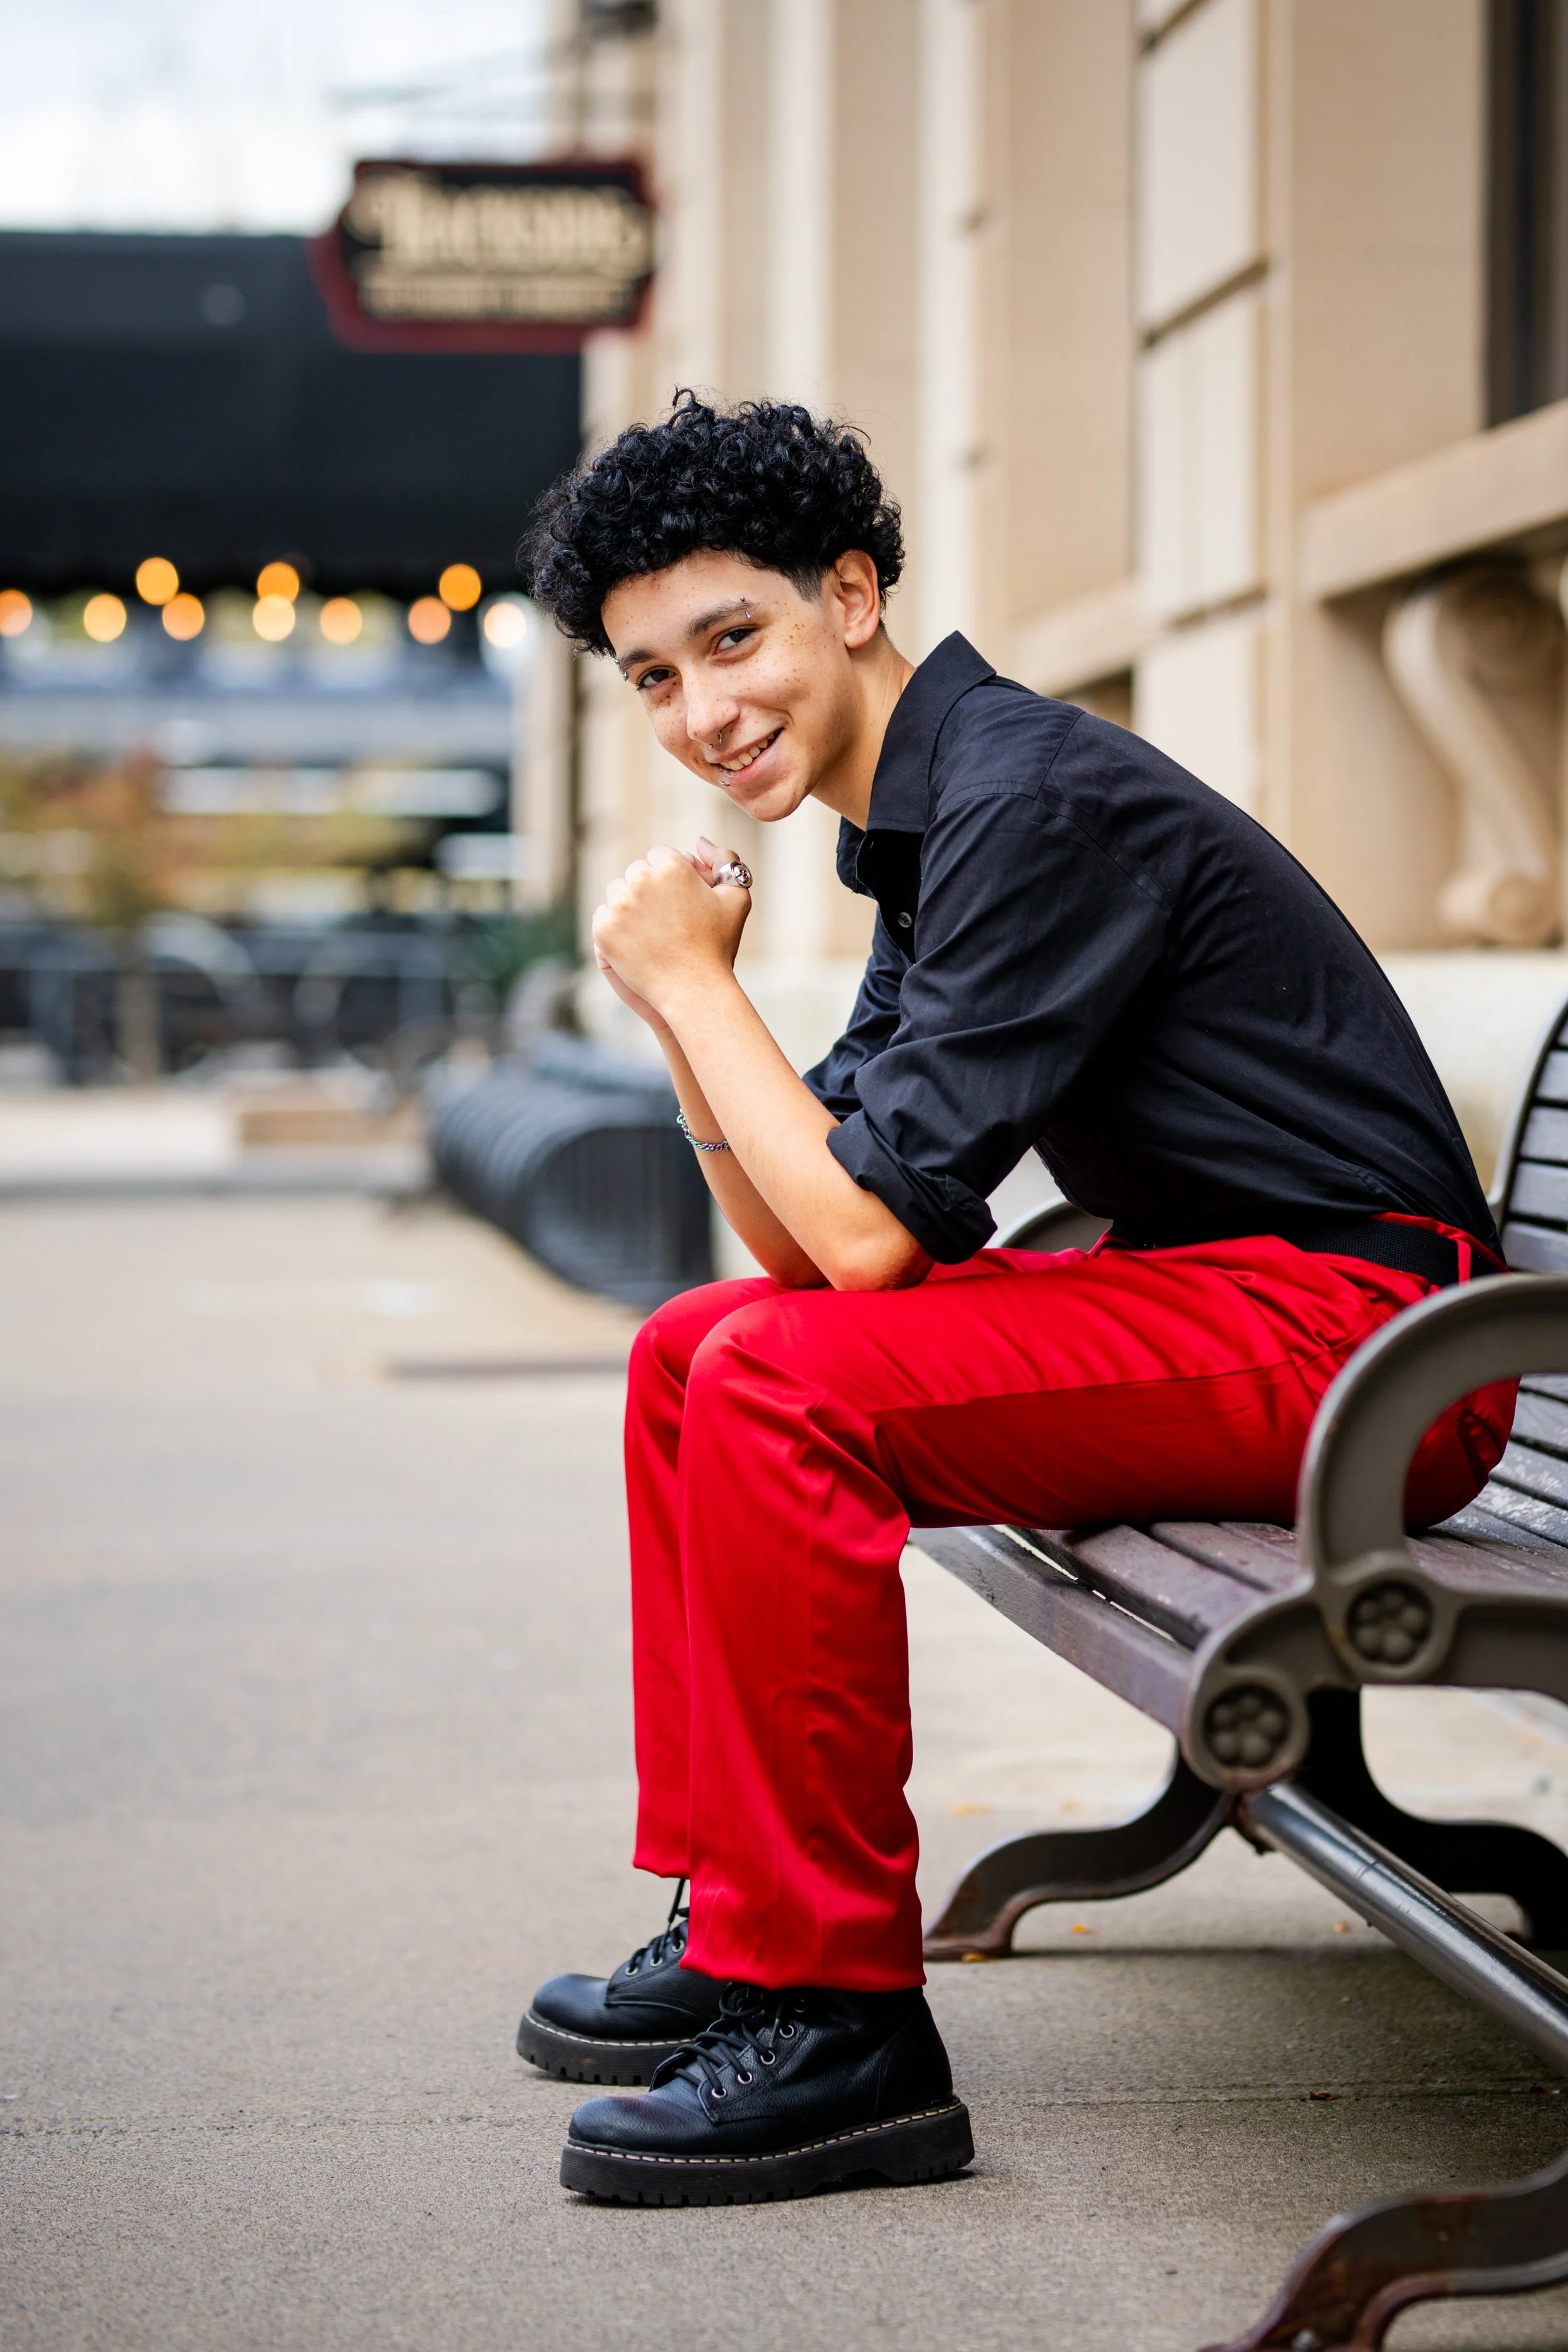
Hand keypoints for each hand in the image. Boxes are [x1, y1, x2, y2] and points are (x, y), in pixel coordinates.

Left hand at [592, 841, 751, 1024]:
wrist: (695, 989)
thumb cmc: (719, 945)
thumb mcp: (736, 898)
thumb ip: (724, 861)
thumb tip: (699, 842)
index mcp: (672, 867)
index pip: (660, 856)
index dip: (670, 879)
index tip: (678, 902)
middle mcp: (642, 880)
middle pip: (636, 872)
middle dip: (648, 890)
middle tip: (664, 919)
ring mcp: (619, 905)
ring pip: (617, 892)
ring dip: (628, 905)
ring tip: (650, 931)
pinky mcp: (603, 929)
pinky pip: (603, 916)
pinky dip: (614, 927)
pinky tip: (635, 942)